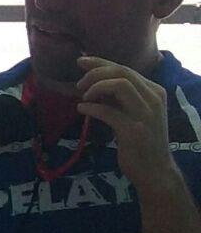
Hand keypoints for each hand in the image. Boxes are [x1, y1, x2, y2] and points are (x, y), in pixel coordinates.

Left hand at [75, 56, 180, 190]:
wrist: (154, 170)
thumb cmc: (140, 142)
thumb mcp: (133, 114)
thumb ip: (120, 99)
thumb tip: (94, 83)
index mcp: (154, 92)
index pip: (126, 69)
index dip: (101, 62)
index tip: (81, 61)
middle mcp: (154, 99)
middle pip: (122, 72)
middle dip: (95, 73)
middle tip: (78, 84)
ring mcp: (146, 114)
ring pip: (119, 85)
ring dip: (95, 87)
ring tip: (83, 97)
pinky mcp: (134, 130)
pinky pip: (109, 111)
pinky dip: (92, 108)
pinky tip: (81, 109)